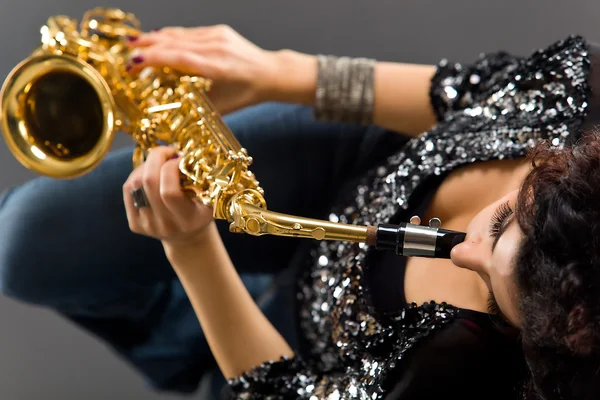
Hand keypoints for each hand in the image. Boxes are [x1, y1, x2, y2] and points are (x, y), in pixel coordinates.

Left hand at [122, 146, 214, 247]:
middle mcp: (166, 225)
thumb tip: (181, 154)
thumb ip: (200, 180)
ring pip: (135, 183)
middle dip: (156, 158)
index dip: (172, 168)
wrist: (187, 238)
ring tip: (160, 163)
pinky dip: (137, 174)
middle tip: (168, 152)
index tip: (181, 159)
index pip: (169, 192)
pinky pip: (128, 189)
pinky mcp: (135, 224)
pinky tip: (150, 173)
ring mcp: (148, 226)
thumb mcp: (209, 199)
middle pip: (148, 183)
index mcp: (187, 220)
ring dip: (147, 166)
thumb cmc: (200, 211)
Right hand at [126, 25, 316, 113]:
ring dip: (154, 39)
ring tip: (134, 43)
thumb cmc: (247, 93)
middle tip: (125, 54)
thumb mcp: (221, 107)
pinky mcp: (219, 31)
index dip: (154, 59)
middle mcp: (216, 48)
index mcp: (217, 68)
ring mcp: (218, 36)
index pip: (179, 58)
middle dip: (146, 47)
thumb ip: (194, 106)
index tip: (134, 63)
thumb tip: (167, 111)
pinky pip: (189, 32)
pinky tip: (157, 39)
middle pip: (174, 43)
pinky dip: (171, 36)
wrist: (271, 73)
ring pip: (179, 34)